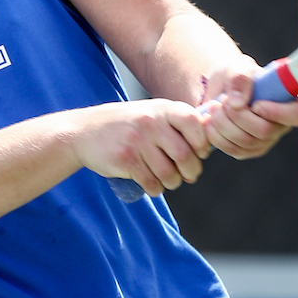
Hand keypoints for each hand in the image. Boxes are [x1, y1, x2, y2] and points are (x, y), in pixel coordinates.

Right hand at [70, 99, 211, 196]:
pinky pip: (151, 182)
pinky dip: (156, 189)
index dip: (202, 142)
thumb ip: (177, 119)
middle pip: (185, 154)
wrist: (83, 132)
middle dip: (191, 171)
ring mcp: (137, 141)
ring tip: (170, 180)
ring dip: (173, 182)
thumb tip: (214, 123)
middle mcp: (150, 122)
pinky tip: (153, 185)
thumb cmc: (125, 124)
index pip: (194, 122)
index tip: (199, 152)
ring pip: (169, 172)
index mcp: (161, 108)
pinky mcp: (126, 160)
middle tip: (188, 175)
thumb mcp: (150, 112)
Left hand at [200, 56, 297, 159]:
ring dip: (224, 124)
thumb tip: (238, 102)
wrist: (219, 89)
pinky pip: (233, 150)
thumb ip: (240, 78)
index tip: (256, 104)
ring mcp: (264, 141)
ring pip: (247, 142)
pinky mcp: (247, 150)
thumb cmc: (236, 76)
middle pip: (265, 131)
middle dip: (238, 116)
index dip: (279, 113)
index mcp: (288, 101)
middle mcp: (280, 124)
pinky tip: (208, 121)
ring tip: (213, 107)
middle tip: (222, 101)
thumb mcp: (238, 67)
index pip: (297, 114)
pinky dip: (216, 136)